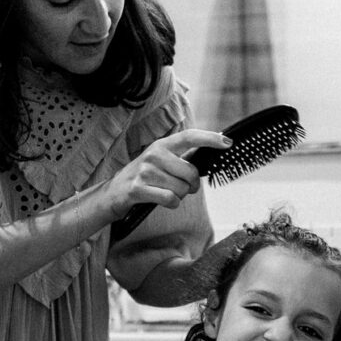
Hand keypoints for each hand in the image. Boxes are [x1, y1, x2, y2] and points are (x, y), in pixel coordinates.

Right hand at [105, 129, 230, 220]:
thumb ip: (181, 158)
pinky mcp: (138, 189)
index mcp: (161, 145)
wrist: (113, 193)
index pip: (189, 137)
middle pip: (191, 173)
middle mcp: (153, 154)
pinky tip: (161, 201)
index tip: (227, 142)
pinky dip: (171, 204)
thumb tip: (210, 152)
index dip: (209, 138)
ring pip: (182, 189)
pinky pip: (170, 199)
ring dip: (178, 196)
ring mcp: (145, 171)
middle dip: (192, 186)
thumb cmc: (144, 178)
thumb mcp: (160, 162)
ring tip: (164, 193)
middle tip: (183, 188)